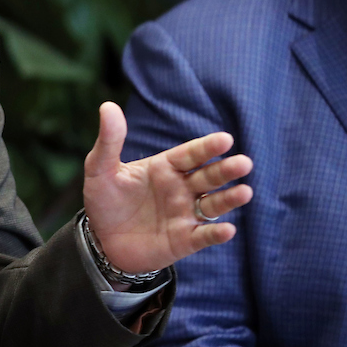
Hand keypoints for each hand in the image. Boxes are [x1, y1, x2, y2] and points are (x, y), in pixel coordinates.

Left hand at [82, 101, 252, 274]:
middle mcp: (181, 189)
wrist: (101, 239)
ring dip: (229, 199)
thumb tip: (108, 106)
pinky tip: (228, 230)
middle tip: (244, 163)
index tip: (226, 139)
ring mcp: (185, 214)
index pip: (191, 154)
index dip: (208, 147)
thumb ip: (109, 141)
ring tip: (245, 192)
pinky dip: (216, 233)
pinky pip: (204, 235)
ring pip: (213, 205)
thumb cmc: (105, 199)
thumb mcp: (100, 168)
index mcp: (165, 167)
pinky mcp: (184, 240)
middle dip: (226, 170)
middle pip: (208, 177)